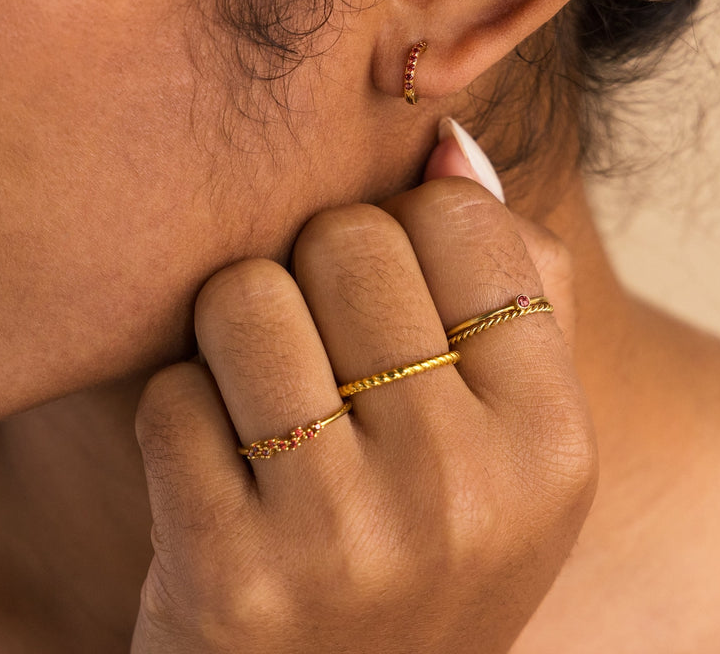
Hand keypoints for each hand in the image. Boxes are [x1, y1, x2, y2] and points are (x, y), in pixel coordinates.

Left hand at [132, 129, 593, 652]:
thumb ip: (503, 283)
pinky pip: (168, 395)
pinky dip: (176, 417)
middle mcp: (463, 488)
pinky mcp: (231, 578)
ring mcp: (346, 538)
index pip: (455, 216)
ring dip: (232, 337)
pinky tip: (211, 476)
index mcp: (550, 439)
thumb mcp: (504, 440)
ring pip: (244, 297)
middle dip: (310, 277)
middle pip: (342, 241)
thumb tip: (444, 141)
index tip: (384, 297)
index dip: (399, 234)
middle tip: (316, 357)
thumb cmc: (417, 545)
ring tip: (261, 404)